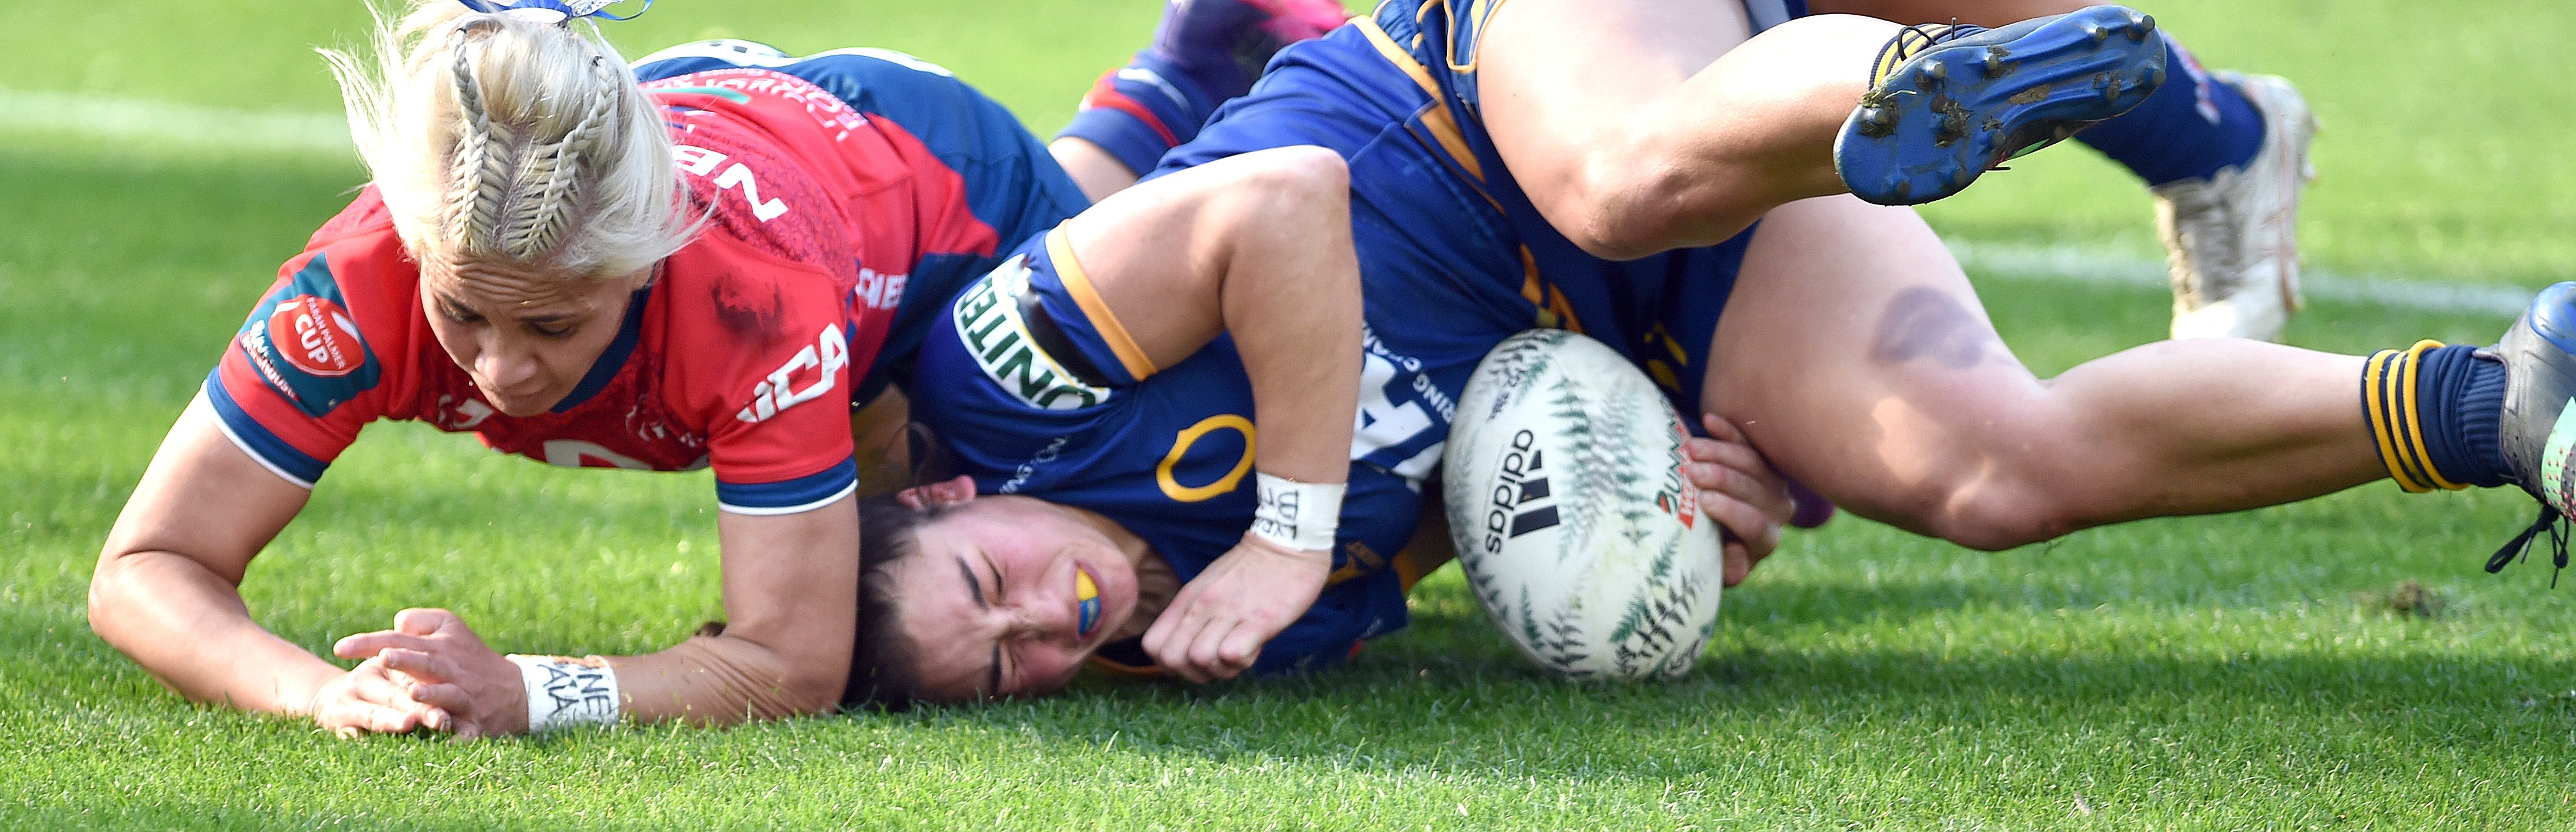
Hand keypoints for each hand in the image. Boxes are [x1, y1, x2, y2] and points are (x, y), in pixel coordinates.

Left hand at [332, 608, 526, 738]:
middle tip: (382, 658)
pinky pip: (465, 727)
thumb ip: (422, 620)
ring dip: (431, 694)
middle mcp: (451, 669)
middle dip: (405, 660)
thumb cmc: (473, 657)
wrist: (516, 691)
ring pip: (447, 693)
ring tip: (411, 692)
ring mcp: (464, 694)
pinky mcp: (475, 719)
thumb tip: (396, 623)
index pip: (400, 640)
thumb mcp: (453, 627)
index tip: (339, 648)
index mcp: (440, 646)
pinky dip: (456, 734)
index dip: (370, 643)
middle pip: (425, 662)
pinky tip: (443, 736)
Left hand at [1140, 532, 1329, 682]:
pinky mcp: (1260, 620)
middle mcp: (1202, 605)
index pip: (1152, 645)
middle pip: (1172, 659)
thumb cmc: (1248, 570)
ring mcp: (1229, 612)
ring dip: (1222, 668)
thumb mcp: (1206, 587)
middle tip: (1218, 662)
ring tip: (1240, 652)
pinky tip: (1254, 648)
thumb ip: (1192, 615)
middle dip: (1194, 673)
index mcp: (1187, 599)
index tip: (1193, 660)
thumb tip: (1186, 649)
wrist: (1287, 545)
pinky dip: (1242, 662)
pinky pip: (1233, 654)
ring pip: (1201, 659)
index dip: (1170, 663)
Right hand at [1688, 414, 1795, 586]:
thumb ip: (1723, 566)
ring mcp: (1773, 483)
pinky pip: (1750, 442)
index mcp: (1764, 540)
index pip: (1754, 526)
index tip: (1705, 501)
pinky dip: (1729, 431)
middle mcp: (1776, 512)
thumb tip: (1732, 553)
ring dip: (1719, 453)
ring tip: (1689, 448)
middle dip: (1722, 478)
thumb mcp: (1713, 566)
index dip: (1731, 512)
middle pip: (1754, 490)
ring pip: (1752, 462)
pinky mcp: (1764, 461)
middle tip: (1691, 469)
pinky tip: (1709, 421)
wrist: (1718, 531)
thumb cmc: (1708, 552)